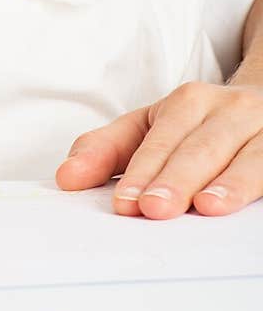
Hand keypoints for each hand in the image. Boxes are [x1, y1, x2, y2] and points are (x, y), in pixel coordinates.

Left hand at [55, 81, 262, 217]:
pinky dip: (259, 185)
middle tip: (153, 208)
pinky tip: (247, 206)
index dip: (143, 170)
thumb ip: (106, 151)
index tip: (125, 202)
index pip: (161, 139)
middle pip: (200, 148)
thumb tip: (67, 178)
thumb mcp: (150, 128)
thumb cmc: (198, 126)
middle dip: (176, 179)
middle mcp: (229, 110)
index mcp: (189, 101)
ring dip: (227, 183)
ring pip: (246, 157)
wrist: (262, 103)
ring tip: (206, 208)